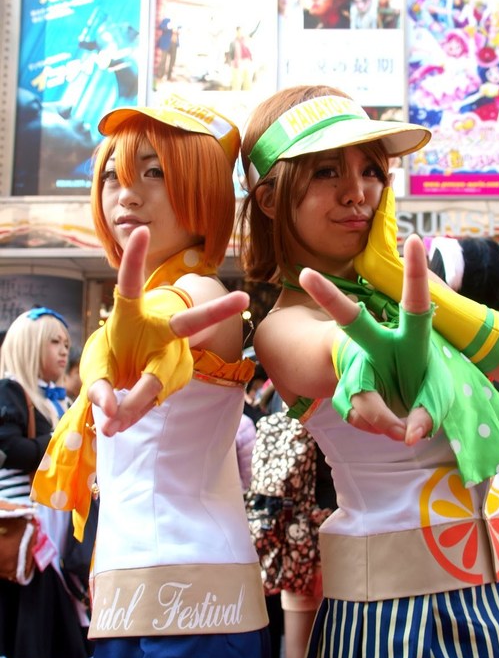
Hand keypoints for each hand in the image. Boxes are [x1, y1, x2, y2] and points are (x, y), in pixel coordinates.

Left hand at [89, 227, 248, 435]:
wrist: (129, 370)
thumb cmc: (113, 355)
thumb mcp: (95, 366)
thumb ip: (98, 386)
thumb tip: (109, 410)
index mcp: (132, 315)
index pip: (131, 283)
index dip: (134, 258)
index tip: (141, 231)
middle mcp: (161, 331)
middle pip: (190, 321)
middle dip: (217, 311)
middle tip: (244, 300)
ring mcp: (173, 354)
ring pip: (160, 380)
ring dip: (134, 404)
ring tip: (109, 427)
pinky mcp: (175, 377)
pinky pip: (153, 400)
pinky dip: (132, 414)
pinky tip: (117, 425)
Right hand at [299, 234, 435, 444]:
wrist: (404, 408)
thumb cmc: (424, 389)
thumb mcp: (437, 399)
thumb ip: (427, 413)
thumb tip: (409, 433)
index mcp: (410, 340)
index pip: (413, 304)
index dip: (415, 273)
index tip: (415, 238)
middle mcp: (378, 347)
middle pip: (350, 321)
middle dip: (329, 298)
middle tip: (305, 275)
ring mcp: (359, 369)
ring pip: (355, 392)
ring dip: (377, 417)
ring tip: (402, 433)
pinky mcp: (347, 393)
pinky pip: (355, 414)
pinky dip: (377, 428)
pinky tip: (393, 429)